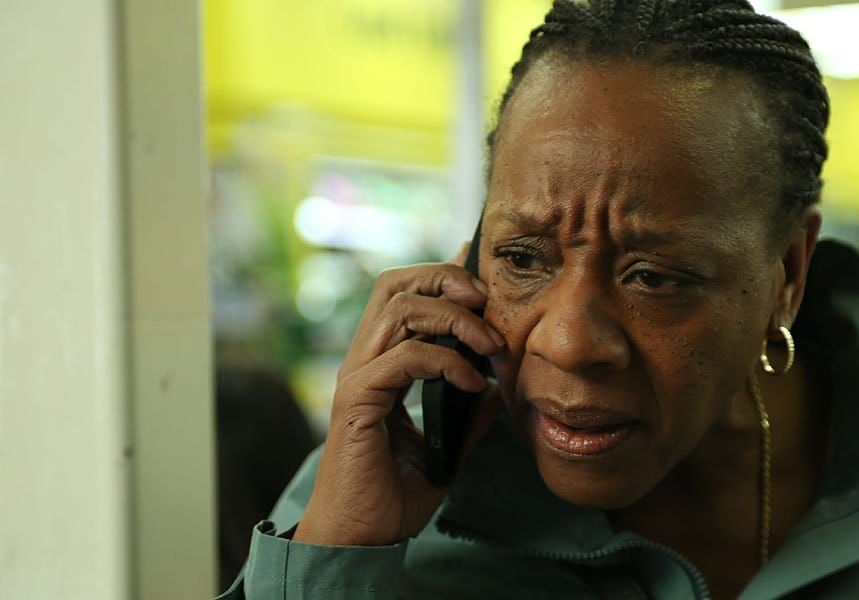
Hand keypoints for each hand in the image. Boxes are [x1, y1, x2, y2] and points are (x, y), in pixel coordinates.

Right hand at [294, 249, 503, 546]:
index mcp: (380, 365)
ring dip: (456, 319)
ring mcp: (358, 377)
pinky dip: (447, 362)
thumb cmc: (391, 497)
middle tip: (488, 305)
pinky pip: (405, 356)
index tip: (485, 284)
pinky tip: (472, 385)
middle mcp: (364, 362)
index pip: (403, 295)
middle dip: (446, 280)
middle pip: (395, 284)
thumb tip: (497, 391)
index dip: (442, 277)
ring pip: (400, 308)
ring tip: (490, 347)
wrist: (361, 538)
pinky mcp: (358, 400)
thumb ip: (466, 416)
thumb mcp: (443, 449)